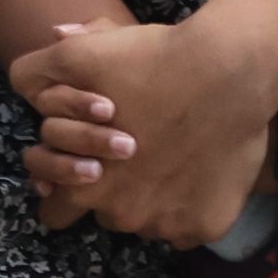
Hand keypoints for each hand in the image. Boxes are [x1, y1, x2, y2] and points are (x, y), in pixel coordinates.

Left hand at [2, 12, 277, 249]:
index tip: (88, 171)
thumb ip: (46, 67)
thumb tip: (47, 48)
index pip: (55, 214)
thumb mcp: (85, 56)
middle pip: (108, 214)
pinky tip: (201, 173)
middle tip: (139, 157)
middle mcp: (121, 214)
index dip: (66, 192)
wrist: (231, 69)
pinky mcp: (205, 226)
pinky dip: (193, 208)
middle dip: (117, 192)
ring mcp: (165, 225)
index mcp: (82, 184)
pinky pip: (189, 229)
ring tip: (174, 161)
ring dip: (156, 201)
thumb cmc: (154, 61)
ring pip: (151, 222)